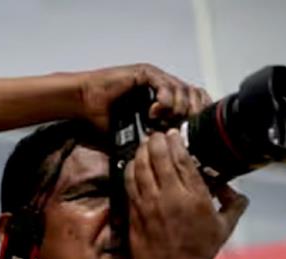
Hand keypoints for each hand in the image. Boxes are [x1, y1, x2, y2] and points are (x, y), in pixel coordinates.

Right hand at [78, 63, 211, 129]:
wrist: (85, 105)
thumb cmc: (105, 120)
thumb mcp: (137, 136)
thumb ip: (155, 140)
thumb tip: (173, 159)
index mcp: (165, 100)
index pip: (194, 102)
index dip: (200, 114)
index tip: (198, 133)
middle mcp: (163, 87)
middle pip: (193, 94)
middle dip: (192, 112)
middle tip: (182, 128)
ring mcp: (155, 78)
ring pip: (181, 89)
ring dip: (177, 107)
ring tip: (165, 121)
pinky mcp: (145, 73)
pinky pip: (164, 83)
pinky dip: (164, 98)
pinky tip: (155, 111)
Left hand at [124, 130, 247, 258]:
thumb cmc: (200, 253)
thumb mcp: (225, 227)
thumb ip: (234, 205)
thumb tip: (236, 192)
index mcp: (194, 197)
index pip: (181, 159)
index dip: (175, 142)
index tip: (173, 134)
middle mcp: (170, 197)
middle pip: (158, 157)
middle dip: (156, 141)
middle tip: (156, 134)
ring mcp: (149, 204)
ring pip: (140, 167)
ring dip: (141, 152)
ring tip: (144, 144)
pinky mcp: (135, 212)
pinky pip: (129, 183)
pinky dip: (130, 169)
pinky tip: (133, 163)